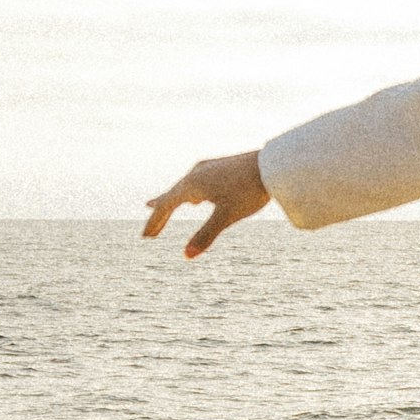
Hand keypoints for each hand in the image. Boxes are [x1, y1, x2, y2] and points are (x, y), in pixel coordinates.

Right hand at [142, 151, 270, 258]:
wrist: (273, 164)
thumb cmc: (249, 190)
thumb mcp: (227, 216)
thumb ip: (206, 235)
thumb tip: (186, 256)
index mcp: (192, 185)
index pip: (166, 205)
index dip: (155, 222)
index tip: (145, 237)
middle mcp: (196, 174)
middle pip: (171, 196)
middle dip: (159, 214)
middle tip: (149, 231)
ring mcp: (208, 169)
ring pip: (182, 188)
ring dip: (170, 200)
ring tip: (155, 204)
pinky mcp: (220, 167)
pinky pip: (195, 182)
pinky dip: (186, 193)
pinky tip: (195, 197)